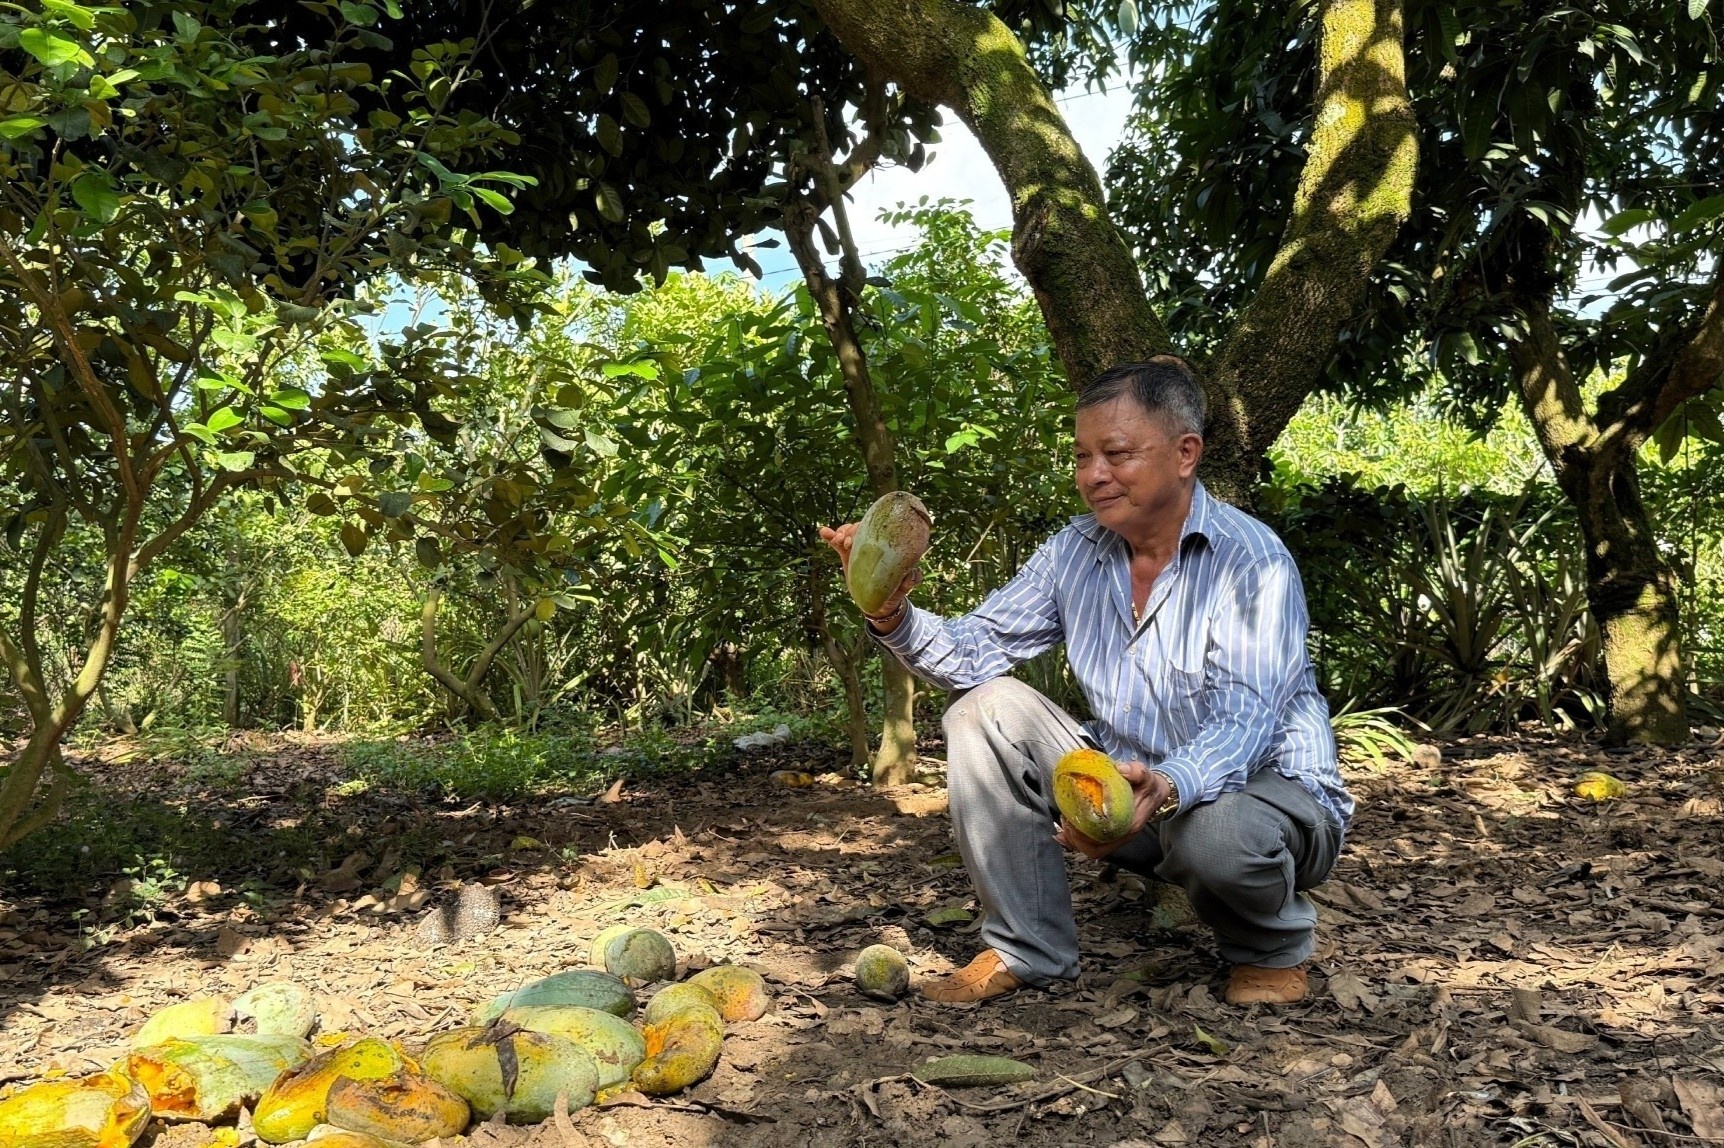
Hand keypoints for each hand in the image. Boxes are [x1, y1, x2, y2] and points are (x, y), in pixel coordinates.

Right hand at [818, 522, 920, 617]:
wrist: (880, 603)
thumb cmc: (896, 590)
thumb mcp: (906, 585)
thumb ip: (911, 578)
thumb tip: (912, 573)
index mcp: (886, 546)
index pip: (877, 530)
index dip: (866, 530)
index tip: (858, 541)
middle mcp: (872, 544)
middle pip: (860, 528)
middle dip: (851, 531)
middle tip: (845, 542)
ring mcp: (859, 549)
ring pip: (848, 533)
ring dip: (840, 532)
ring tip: (836, 540)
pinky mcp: (848, 556)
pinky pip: (838, 544)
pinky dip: (830, 536)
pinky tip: (823, 531)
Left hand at [1054, 761, 1171, 859]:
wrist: (1156, 792)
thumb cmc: (1147, 785)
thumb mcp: (1145, 775)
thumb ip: (1136, 771)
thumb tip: (1121, 769)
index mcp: (1129, 826)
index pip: (1104, 844)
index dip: (1084, 838)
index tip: (1071, 821)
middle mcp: (1122, 835)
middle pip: (1094, 850)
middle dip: (1075, 840)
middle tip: (1064, 821)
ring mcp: (1117, 835)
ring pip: (1092, 848)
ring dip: (1074, 840)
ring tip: (1063, 823)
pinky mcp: (1111, 831)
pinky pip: (1092, 841)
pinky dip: (1077, 837)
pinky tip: (1065, 828)